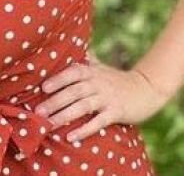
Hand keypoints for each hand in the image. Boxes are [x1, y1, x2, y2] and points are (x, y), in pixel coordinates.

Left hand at [33, 50, 171, 142]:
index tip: (42, 88)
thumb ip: (83, 62)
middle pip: (74, 91)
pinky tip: (71, 136)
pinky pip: (98, 121)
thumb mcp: (100, 68)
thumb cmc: (116, 79)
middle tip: (37, 112)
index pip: (72, 72)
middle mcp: (98, 82)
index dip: (58, 79)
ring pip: (83, 106)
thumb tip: (65, 48)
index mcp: (92, 71)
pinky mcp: (116, 112)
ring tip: (49, 124)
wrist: (145, 89)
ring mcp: (107, 97)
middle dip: (55, 101)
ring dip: (65, 115)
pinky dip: (84, 129)